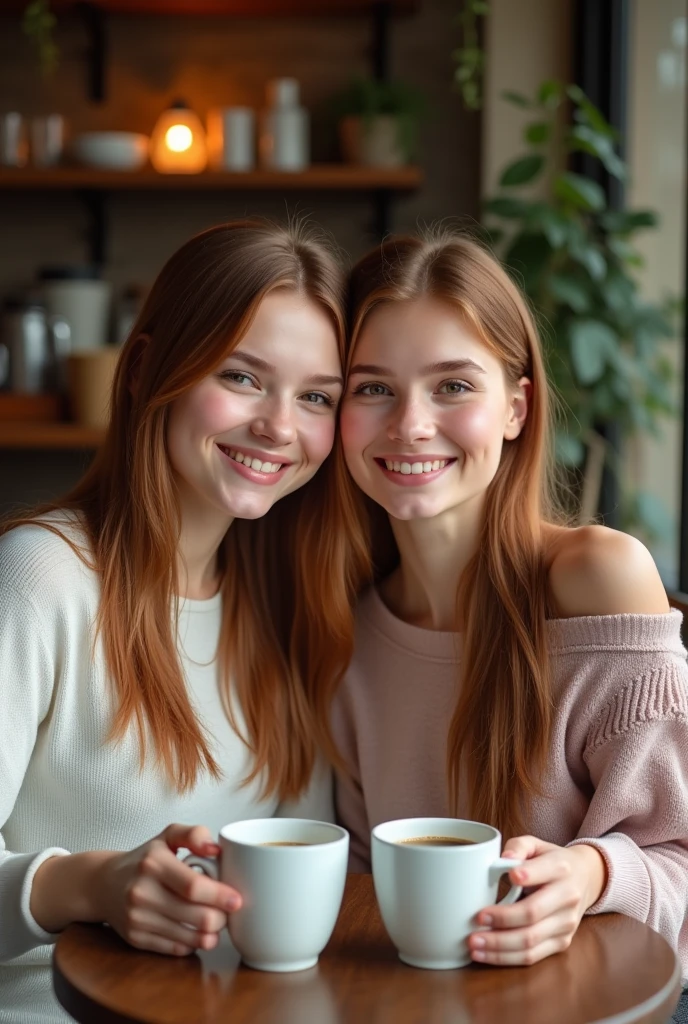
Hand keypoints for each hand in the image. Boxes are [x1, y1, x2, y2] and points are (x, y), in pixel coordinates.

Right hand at [92, 824, 241, 955]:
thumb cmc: (144, 859)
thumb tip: (215, 848)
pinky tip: (196, 932)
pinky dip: (192, 944)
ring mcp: (137, 919)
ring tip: (216, 924)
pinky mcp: (136, 939)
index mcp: (154, 863)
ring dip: (210, 934)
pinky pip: (175, 949)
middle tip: (228, 913)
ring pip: (188, 937)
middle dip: (221, 918)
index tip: (237, 899)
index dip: (220, 896)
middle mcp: (142, 892)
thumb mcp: (167, 836)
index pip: (193, 886)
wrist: (103, 884)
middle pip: (196, 916)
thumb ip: (194, 834)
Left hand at [467, 836, 606, 965]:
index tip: (508, 877)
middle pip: (533, 913)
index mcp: (561, 867)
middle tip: (477, 919)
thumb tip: (503, 859)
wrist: (584, 879)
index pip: (545, 872)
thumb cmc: (549, 860)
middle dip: (503, 919)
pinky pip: (532, 956)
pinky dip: (506, 957)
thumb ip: (519, 846)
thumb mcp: (536, 844)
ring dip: (499, 946)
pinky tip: (486, 954)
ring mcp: (566, 923)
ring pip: (531, 941)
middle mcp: (568, 897)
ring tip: (474, 944)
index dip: (528, 875)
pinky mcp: (562, 943)